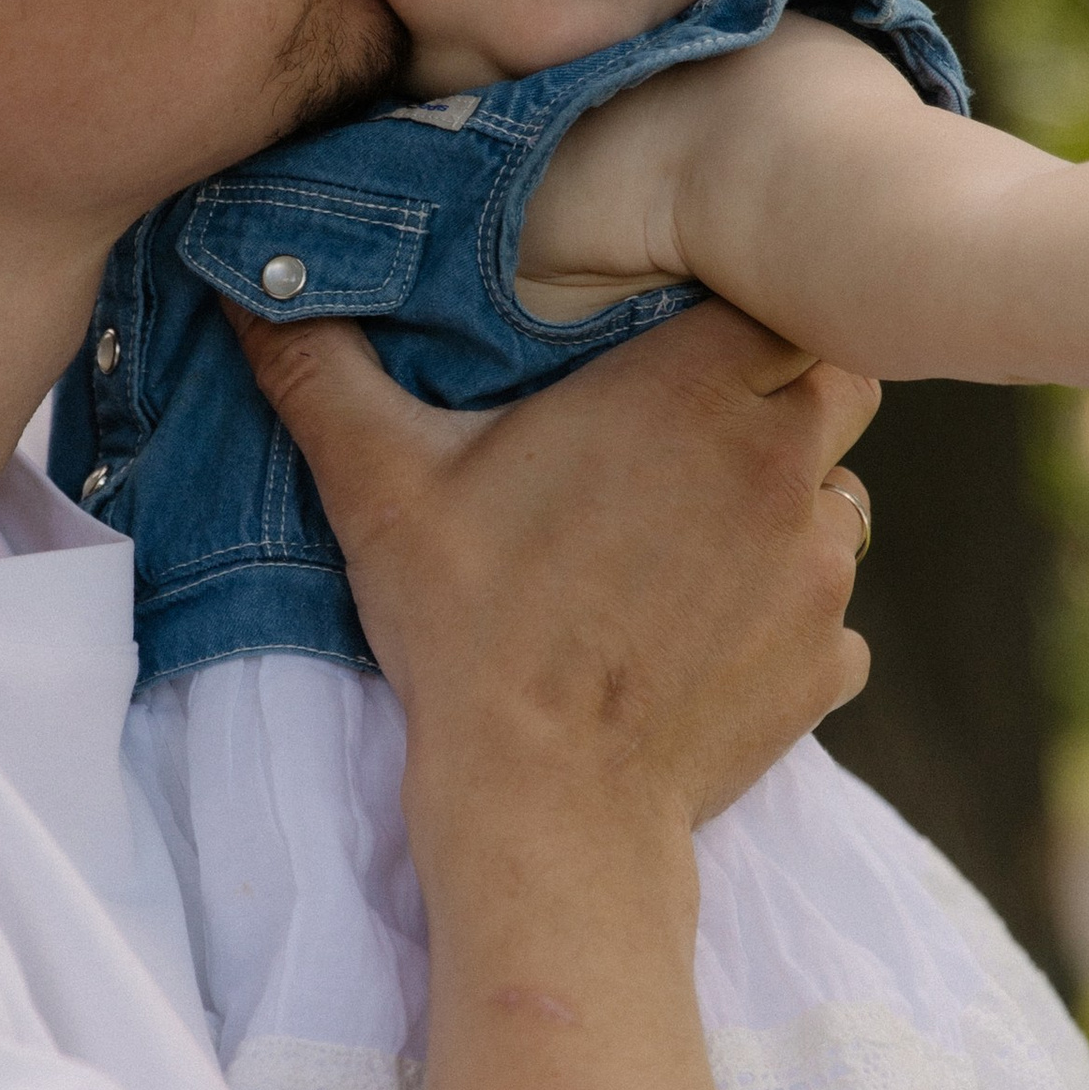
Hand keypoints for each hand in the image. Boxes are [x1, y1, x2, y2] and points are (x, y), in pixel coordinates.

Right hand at [231, 302, 875, 841]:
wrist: (546, 808)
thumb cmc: (471, 632)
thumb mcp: (381, 485)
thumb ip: (321, 369)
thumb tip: (248, 282)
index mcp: (697, 390)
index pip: (785, 303)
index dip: (742, 318)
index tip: (679, 349)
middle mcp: (784, 466)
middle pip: (836, 389)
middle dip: (776, 402)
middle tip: (683, 441)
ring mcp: (819, 571)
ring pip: (840, 502)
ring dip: (785, 509)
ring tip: (688, 544)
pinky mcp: (826, 662)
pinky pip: (834, 615)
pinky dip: (786, 619)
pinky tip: (706, 636)